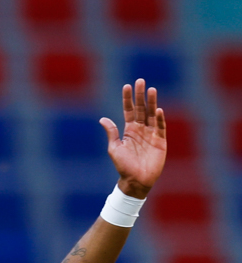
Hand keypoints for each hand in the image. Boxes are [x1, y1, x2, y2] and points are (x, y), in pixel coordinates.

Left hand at [99, 78, 165, 197]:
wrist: (136, 181)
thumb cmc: (123, 166)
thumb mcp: (115, 148)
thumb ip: (112, 133)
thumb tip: (103, 119)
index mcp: (129, 130)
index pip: (128, 110)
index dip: (128, 99)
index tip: (127, 86)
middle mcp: (140, 129)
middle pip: (141, 109)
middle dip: (140, 95)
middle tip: (140, 81)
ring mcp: (151, 134)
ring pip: (151, 115)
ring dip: (151, 102)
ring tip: (151, 89)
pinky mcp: (160, 141)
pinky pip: (160, 127)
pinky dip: (159, 119)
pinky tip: (157, 110)